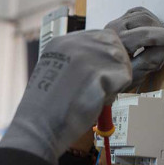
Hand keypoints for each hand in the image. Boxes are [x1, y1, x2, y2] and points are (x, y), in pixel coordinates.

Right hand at [0, 29, 131, 164]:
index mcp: (61, 42)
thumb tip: (101, 64)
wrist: (38, 126)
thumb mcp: (55, 73)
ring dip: (114, 81)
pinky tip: (94, 100)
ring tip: (92, 95)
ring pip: (121, 62)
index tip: (93, 78)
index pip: (99, 38)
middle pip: (114, 45)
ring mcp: (87, 54)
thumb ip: (76, 62)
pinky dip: (114, 93)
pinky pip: (124, 78)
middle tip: (96, 88)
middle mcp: (74, 42)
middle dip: (112, 68)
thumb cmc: (46, 110)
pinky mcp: (99, 69)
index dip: (102, 60)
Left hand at [105, 7, 163, 88]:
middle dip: (161, 32)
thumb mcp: (133, 75)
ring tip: (159, 39)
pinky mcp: (117, 21)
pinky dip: (148, 18)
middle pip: (145, 22)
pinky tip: (152, 29)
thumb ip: (151, 61)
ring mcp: (114, 24)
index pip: (145, 35)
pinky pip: (137, 13)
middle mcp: (113, 30)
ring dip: (155, 25)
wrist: (97, 71)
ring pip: (142, 15)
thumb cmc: (113, 76)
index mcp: (116, 44)